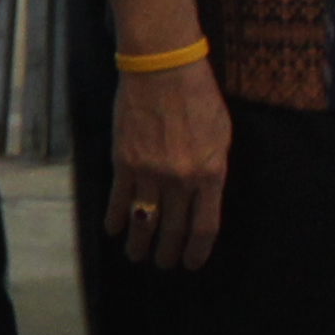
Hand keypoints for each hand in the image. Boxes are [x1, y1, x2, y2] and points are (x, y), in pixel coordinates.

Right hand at [105, 58, 230, 271]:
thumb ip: (214, 168)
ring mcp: (151, 173)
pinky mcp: (124, 162)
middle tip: (162, 264)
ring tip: (135, 255)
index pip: (205, 226)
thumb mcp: (221, 135)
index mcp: (211, 174)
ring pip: (144, 221)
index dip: (197, 251)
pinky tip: (113, 229)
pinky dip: (115, 218)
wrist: (164, 70)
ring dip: (138, 243)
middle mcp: (181, 180)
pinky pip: (119, 200)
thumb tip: (205, 195)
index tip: (190, 264)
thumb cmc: (199, 97)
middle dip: (167, 253)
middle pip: (174, 229)